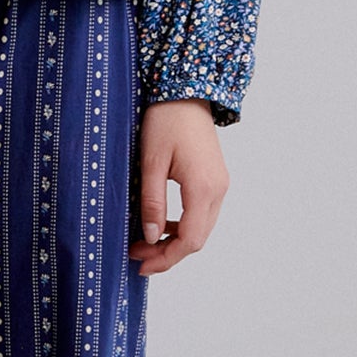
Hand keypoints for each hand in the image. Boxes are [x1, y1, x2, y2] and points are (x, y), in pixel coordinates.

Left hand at [130, 98, 228, 275]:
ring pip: (201, 228)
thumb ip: (152, 202)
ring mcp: (220, 185)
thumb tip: (151, 237)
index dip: (166, 258)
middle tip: (137, 256)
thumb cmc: (165, 120)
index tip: (140, 264)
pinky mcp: (215, 180)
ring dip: (174, 241)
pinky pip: (201, 213)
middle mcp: (218, 190)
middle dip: (167, 253)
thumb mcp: (151, 162)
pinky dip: (182, 225)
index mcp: (203, 188)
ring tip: (143, 243)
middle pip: (197, 239)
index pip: (189, 240)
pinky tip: (160, 224)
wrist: (186, 91)